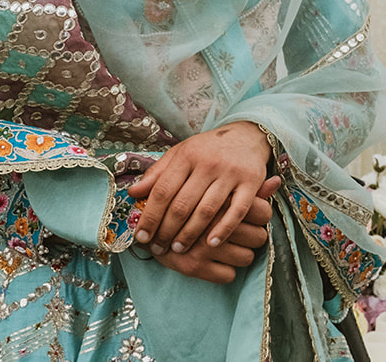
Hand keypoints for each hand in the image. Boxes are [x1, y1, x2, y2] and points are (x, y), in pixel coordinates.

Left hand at [129, 120, 273, 255]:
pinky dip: (223, 230)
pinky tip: (211, 243)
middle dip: (166, 231)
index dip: (150, 216)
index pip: (163, 190)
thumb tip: (133, 193)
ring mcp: (231, 173)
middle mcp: (209, 163)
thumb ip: (157, 173)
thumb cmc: (208, 149)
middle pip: (182, 204)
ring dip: (189, 234)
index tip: (141, 237)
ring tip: (178, 249)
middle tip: (158, 248)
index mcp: (188, 155)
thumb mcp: (181, 153)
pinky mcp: (252, 182)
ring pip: (206, 211)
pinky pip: (237, 211)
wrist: (248, 135)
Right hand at [150, 177, 279, 284]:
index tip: (253, 217)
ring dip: (243, 254)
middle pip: (259, 236)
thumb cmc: (186, 199)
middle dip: (255, 236)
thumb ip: (244, 184)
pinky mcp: (193, 267)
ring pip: (247, 257)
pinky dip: (227, 271)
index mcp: (219, 197)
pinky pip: (228, 276)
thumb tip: (276, 181)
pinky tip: (220, 262)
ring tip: (233, 247)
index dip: (262, 216)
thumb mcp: (211, 183)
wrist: (142, 223)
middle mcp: (212, 222)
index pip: (263, 211)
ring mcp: (202, 246)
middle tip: (246, 234)